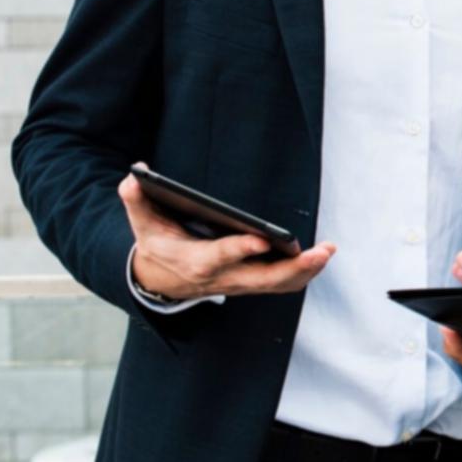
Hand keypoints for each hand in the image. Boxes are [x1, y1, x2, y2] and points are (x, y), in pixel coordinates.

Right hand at [122, 168, 333, 300]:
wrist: (160, 280)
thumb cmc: (157, 244)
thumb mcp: (142, 224)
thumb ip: (137, 200)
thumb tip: (134, 176)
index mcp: (195, 261)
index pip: (219, 258)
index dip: (239, 250)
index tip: (261, 239)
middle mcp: (222, 277)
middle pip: (261, 279)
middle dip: (292, 267)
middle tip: (320, 251)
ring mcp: (239, 283)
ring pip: (277, 285)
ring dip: (305, 271)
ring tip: (327, 251)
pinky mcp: (250, 283)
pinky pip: (281, 284)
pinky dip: (302, 274)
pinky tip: (320, 257)